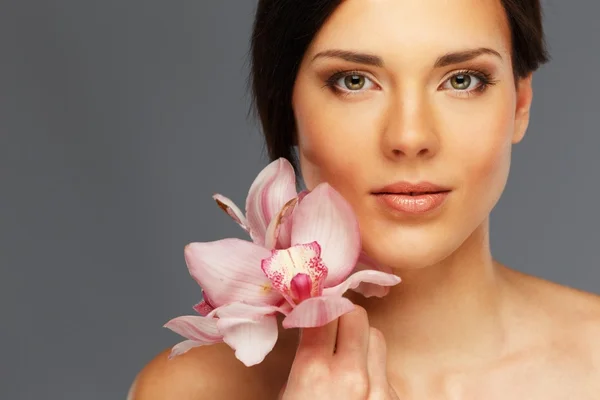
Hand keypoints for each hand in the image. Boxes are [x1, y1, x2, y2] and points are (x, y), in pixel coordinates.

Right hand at [278, 306, 399, 399]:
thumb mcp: (287, 390)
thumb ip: (304, 355)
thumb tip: (313, 322)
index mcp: (315, 370)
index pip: (325, 309)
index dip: (317, 305)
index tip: (312, 305)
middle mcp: (352, 375)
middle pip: (356, 314)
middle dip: (341, 314)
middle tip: (329, 325)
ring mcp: (379, 389)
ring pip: (376, 336)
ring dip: (361, 339)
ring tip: (345, 356)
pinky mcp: (395, 398)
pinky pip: (384, 366)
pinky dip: (371, 367)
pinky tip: (357, 384)